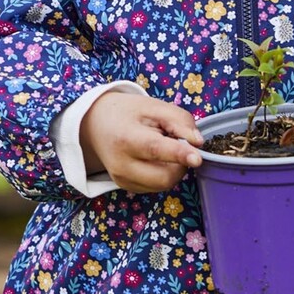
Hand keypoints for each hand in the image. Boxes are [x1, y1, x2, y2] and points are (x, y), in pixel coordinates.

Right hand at [79, 90, 202, 193]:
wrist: (95, 125)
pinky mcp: (126, 187)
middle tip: (178, 143)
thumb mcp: (153, 106)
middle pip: (164, 177)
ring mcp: (122, 180)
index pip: (154, 149)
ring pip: (164, 184)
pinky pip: (156, 187)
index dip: (179, 154)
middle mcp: (121, 165)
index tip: (197, 158)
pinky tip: (155, 159)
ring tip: (163, 148)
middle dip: (181, 163)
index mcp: (125, 138)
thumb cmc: (127, 113)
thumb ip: (179, 120)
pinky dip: (164, 174)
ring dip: (174, 169)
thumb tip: (198, 142)